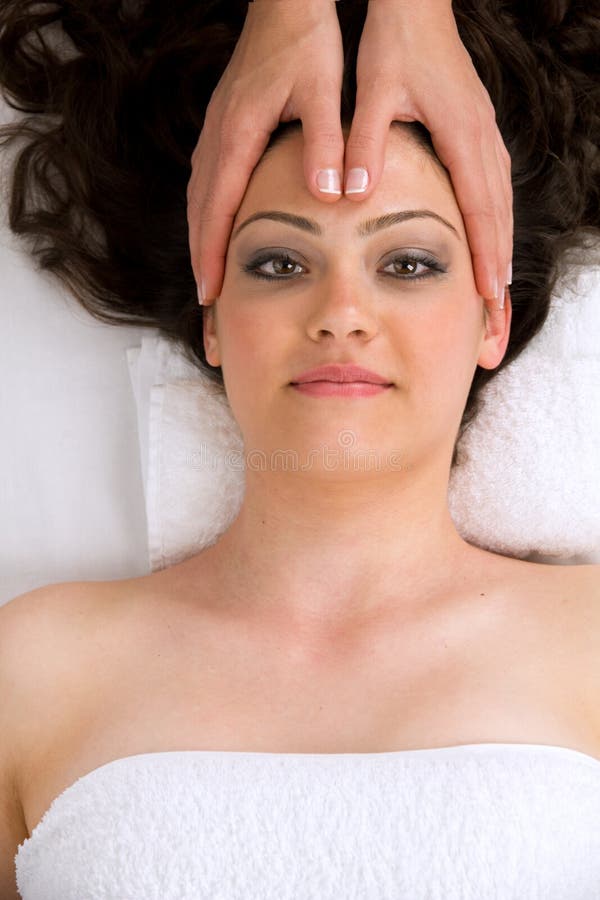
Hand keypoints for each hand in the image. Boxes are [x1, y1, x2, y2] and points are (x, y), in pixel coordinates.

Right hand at [186, 1, 344, 305]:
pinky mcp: (224, 126)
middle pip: (200, 213)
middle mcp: (217, 137)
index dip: (212, 255)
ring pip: (199, 199)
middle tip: (207, 303)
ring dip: (201, 240)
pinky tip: (218, 230)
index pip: (218, 210)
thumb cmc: (306, 42)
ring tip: (209, 277)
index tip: (211, 293)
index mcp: (238, 134)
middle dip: (201, 260)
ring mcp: (216, 131)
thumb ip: (326, 143)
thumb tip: (326, 194)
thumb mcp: (324, 92)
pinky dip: (207, 216)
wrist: (286, 1)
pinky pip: (206, 182)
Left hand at [345, 0, 512, 309]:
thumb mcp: (373, 93)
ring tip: (495, 297)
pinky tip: (486, 244)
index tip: (488, 300)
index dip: (486, 258)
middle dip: (499, 272)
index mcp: (461, 134)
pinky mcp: (476, 131)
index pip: (480, 211)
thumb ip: (364, 144)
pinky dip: (494, 225)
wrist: (415, 4)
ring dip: (500, 252)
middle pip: (499, 218)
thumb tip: (354, 195)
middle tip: (497, 320)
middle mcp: (482, 139)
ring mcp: (484, 135)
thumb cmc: (394, 44)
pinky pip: (493, 188)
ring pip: (501, 206)